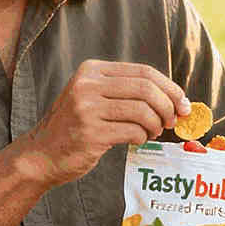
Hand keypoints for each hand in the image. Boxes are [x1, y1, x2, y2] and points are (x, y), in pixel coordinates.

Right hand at [16, 60, 188, 185]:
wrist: (42, 155)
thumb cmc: (76, 127)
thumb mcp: (93, 97)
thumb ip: (127, 91)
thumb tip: (175, 97)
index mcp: (92, 70)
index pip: (143, 72)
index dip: (169, 87)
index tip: (182, 103)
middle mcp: (87, 85)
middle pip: (146, 89)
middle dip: (167, 106)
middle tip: (172, 121)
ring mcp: (87, 109)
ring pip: (143, 111)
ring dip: (156, 124)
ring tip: (153, 132)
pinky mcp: (90, 134)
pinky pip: (133, 132)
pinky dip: (142, 137)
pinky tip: (137, 140)